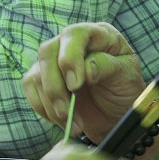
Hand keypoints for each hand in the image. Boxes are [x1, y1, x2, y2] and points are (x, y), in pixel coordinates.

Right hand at [22, 22, 144, 142]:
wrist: (117, 114)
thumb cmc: (126, 90)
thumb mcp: (126, 77)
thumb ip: (107, 67)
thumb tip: (86, 69)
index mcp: (98, 34)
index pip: (74, 35)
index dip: (70, 58)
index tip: (76, 85)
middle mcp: (73, 43)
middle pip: (48, 52)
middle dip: (55, 86)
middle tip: (68, 111)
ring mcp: (56, 61)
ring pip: (37, 75)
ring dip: (52, 105)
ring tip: (74, 125)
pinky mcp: (44, 79)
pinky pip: (32, 90)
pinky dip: (44, 109)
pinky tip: (63, 121)